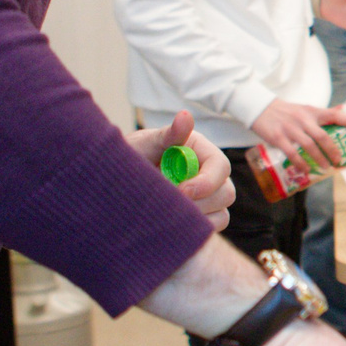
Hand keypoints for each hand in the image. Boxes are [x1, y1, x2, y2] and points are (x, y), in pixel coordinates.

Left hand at [131, 111, 233, 231]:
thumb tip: (184, 116)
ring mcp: (209, 198)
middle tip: (169, 205)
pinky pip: (211, 228)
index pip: (220, 167)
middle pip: (226, 193)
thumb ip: (168, 134)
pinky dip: (195, 230)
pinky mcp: (203, 217)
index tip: (182, 191)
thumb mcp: (147, 144)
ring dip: (196, 217)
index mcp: (202, 152)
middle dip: (200, 203)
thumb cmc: (134, 157)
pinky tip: (171, 224)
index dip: (206, 182)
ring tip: (166, 212)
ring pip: (222, 214)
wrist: (119, 181)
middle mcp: (210, 175)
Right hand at [250, 99, 345, 169]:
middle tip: (339, 160)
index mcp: (312, 112)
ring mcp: (290, 129)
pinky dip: (300, 164)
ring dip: (319, 159)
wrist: (259, 108)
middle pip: (322, 136)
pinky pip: (292, 153)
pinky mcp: (278, 138)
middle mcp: (303, 120)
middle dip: (333, 150)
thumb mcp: (305, 109)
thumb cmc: (286, 111)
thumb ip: (323, 113)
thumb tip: (343, 109)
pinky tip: (305, 170)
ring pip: (309, 147)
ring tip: (326, 167)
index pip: (333, 114)